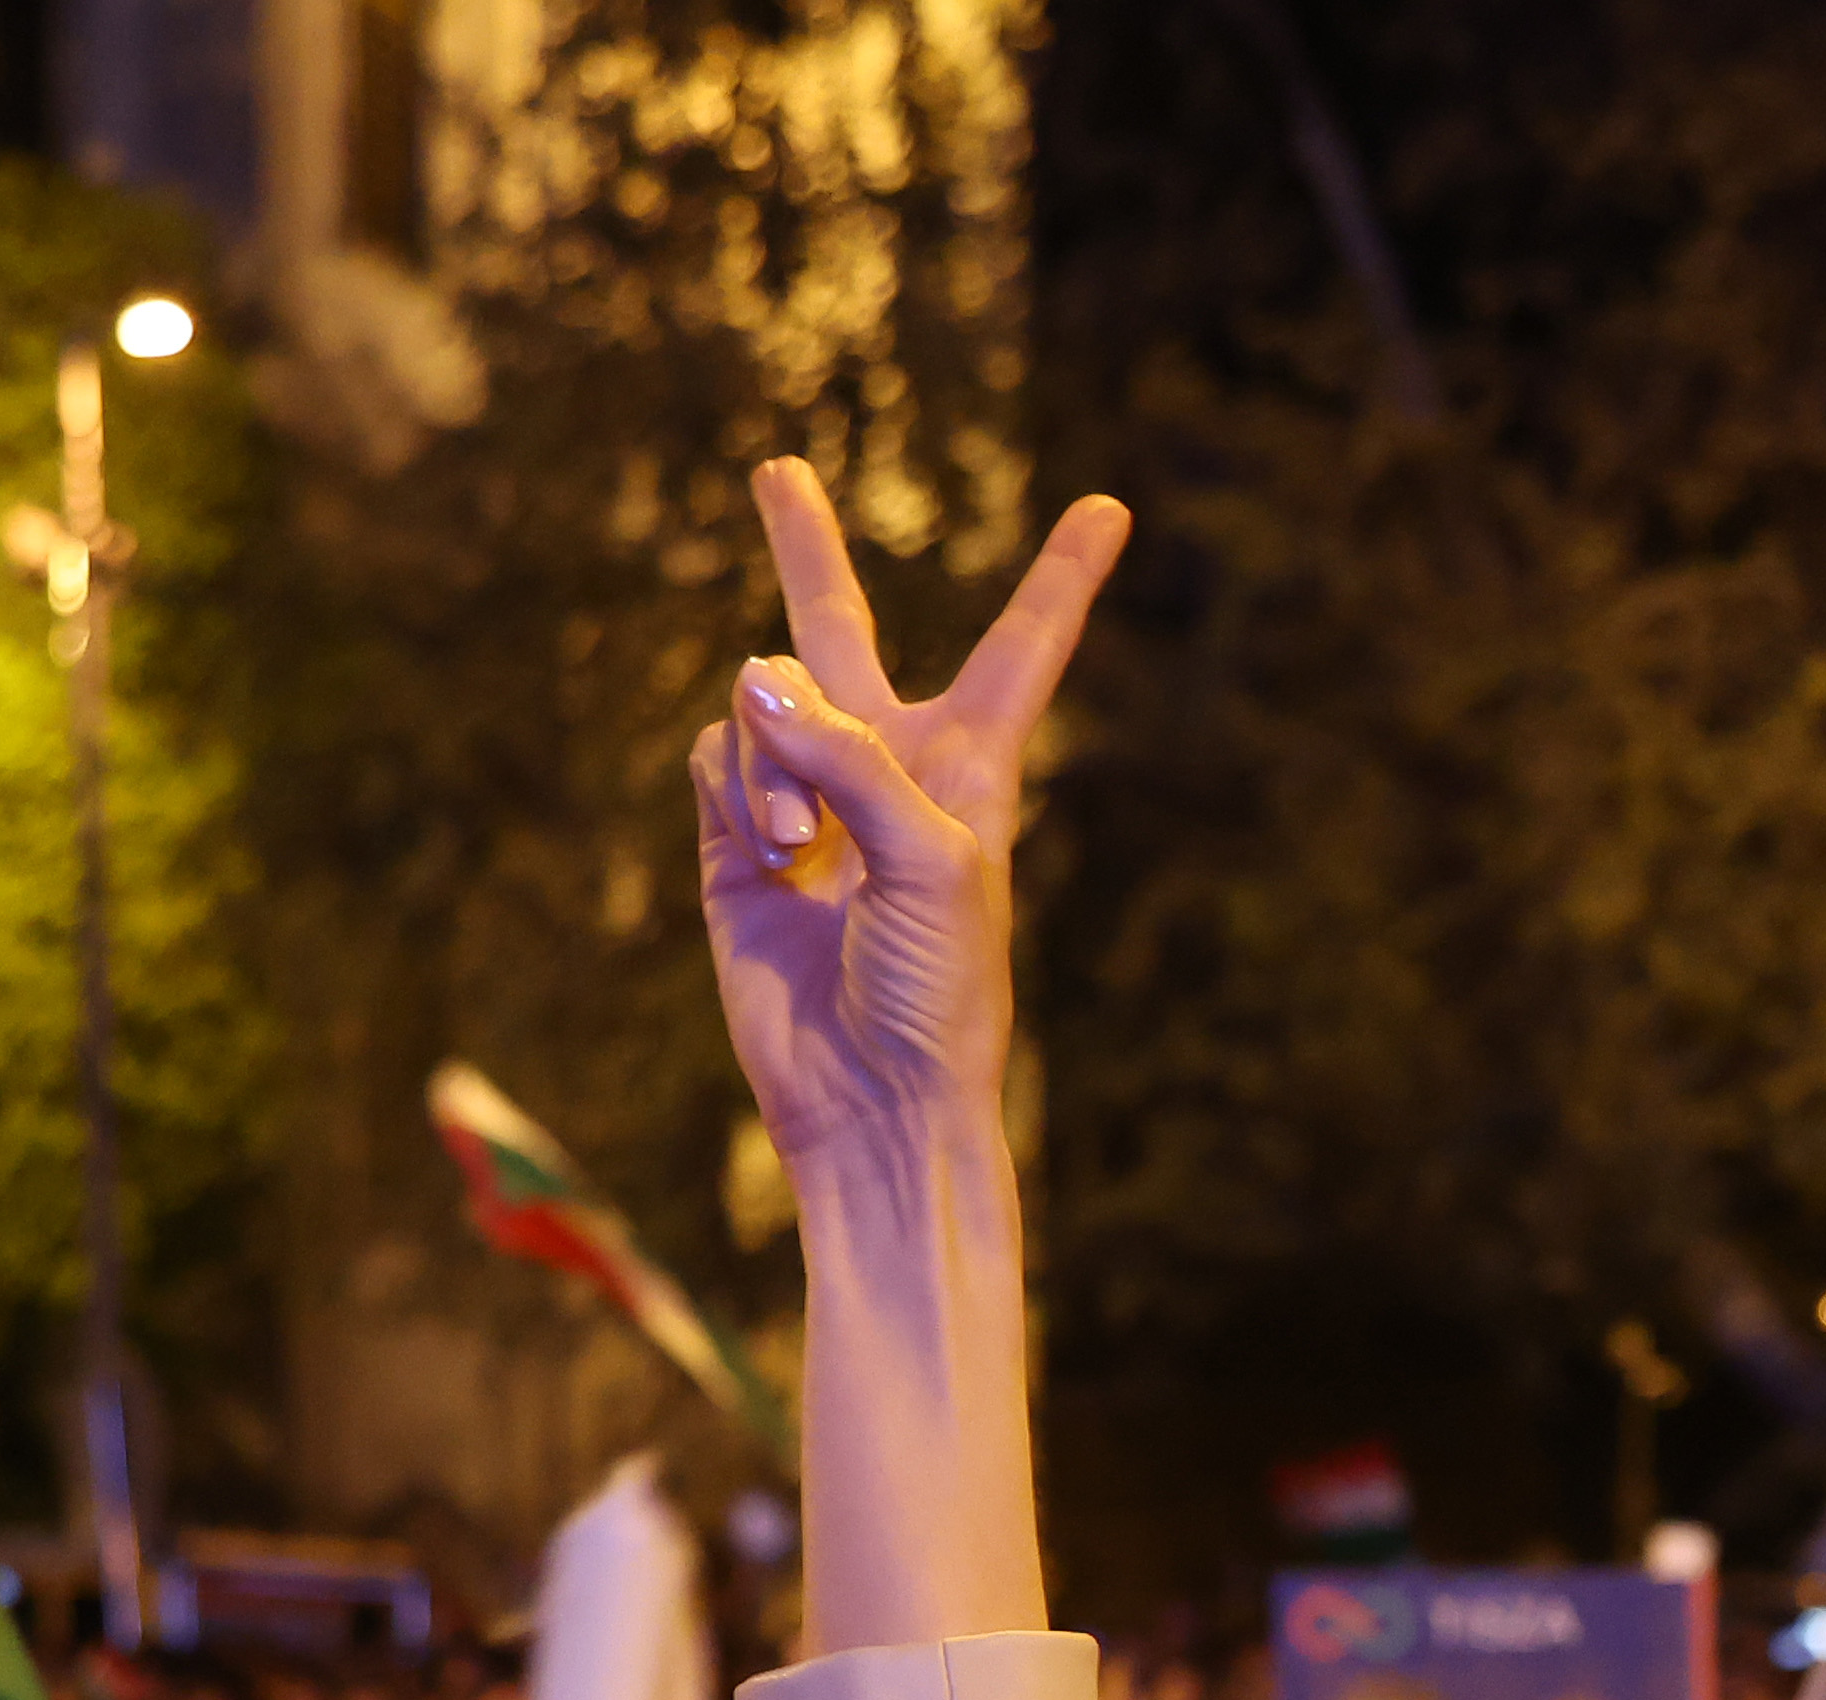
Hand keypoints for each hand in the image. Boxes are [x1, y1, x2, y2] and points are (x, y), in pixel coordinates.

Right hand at [686, 457, 1127, 1251]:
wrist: (872, 1103)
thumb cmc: (938, 990)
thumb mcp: (928, 860)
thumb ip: (847, 760)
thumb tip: (750, 682)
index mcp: (971, 762)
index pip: (1022, 645)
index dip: (1063, 575)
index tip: (1110, 508)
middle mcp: (885, 768)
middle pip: (835, 628)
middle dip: (803, 548)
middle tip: (775, 471)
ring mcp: (804, 803)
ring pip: (760, 706)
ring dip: (771, 761)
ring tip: (795, 850)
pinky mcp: (737, 846)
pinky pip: (715, 761)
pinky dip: (734, 790)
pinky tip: (766, 855)